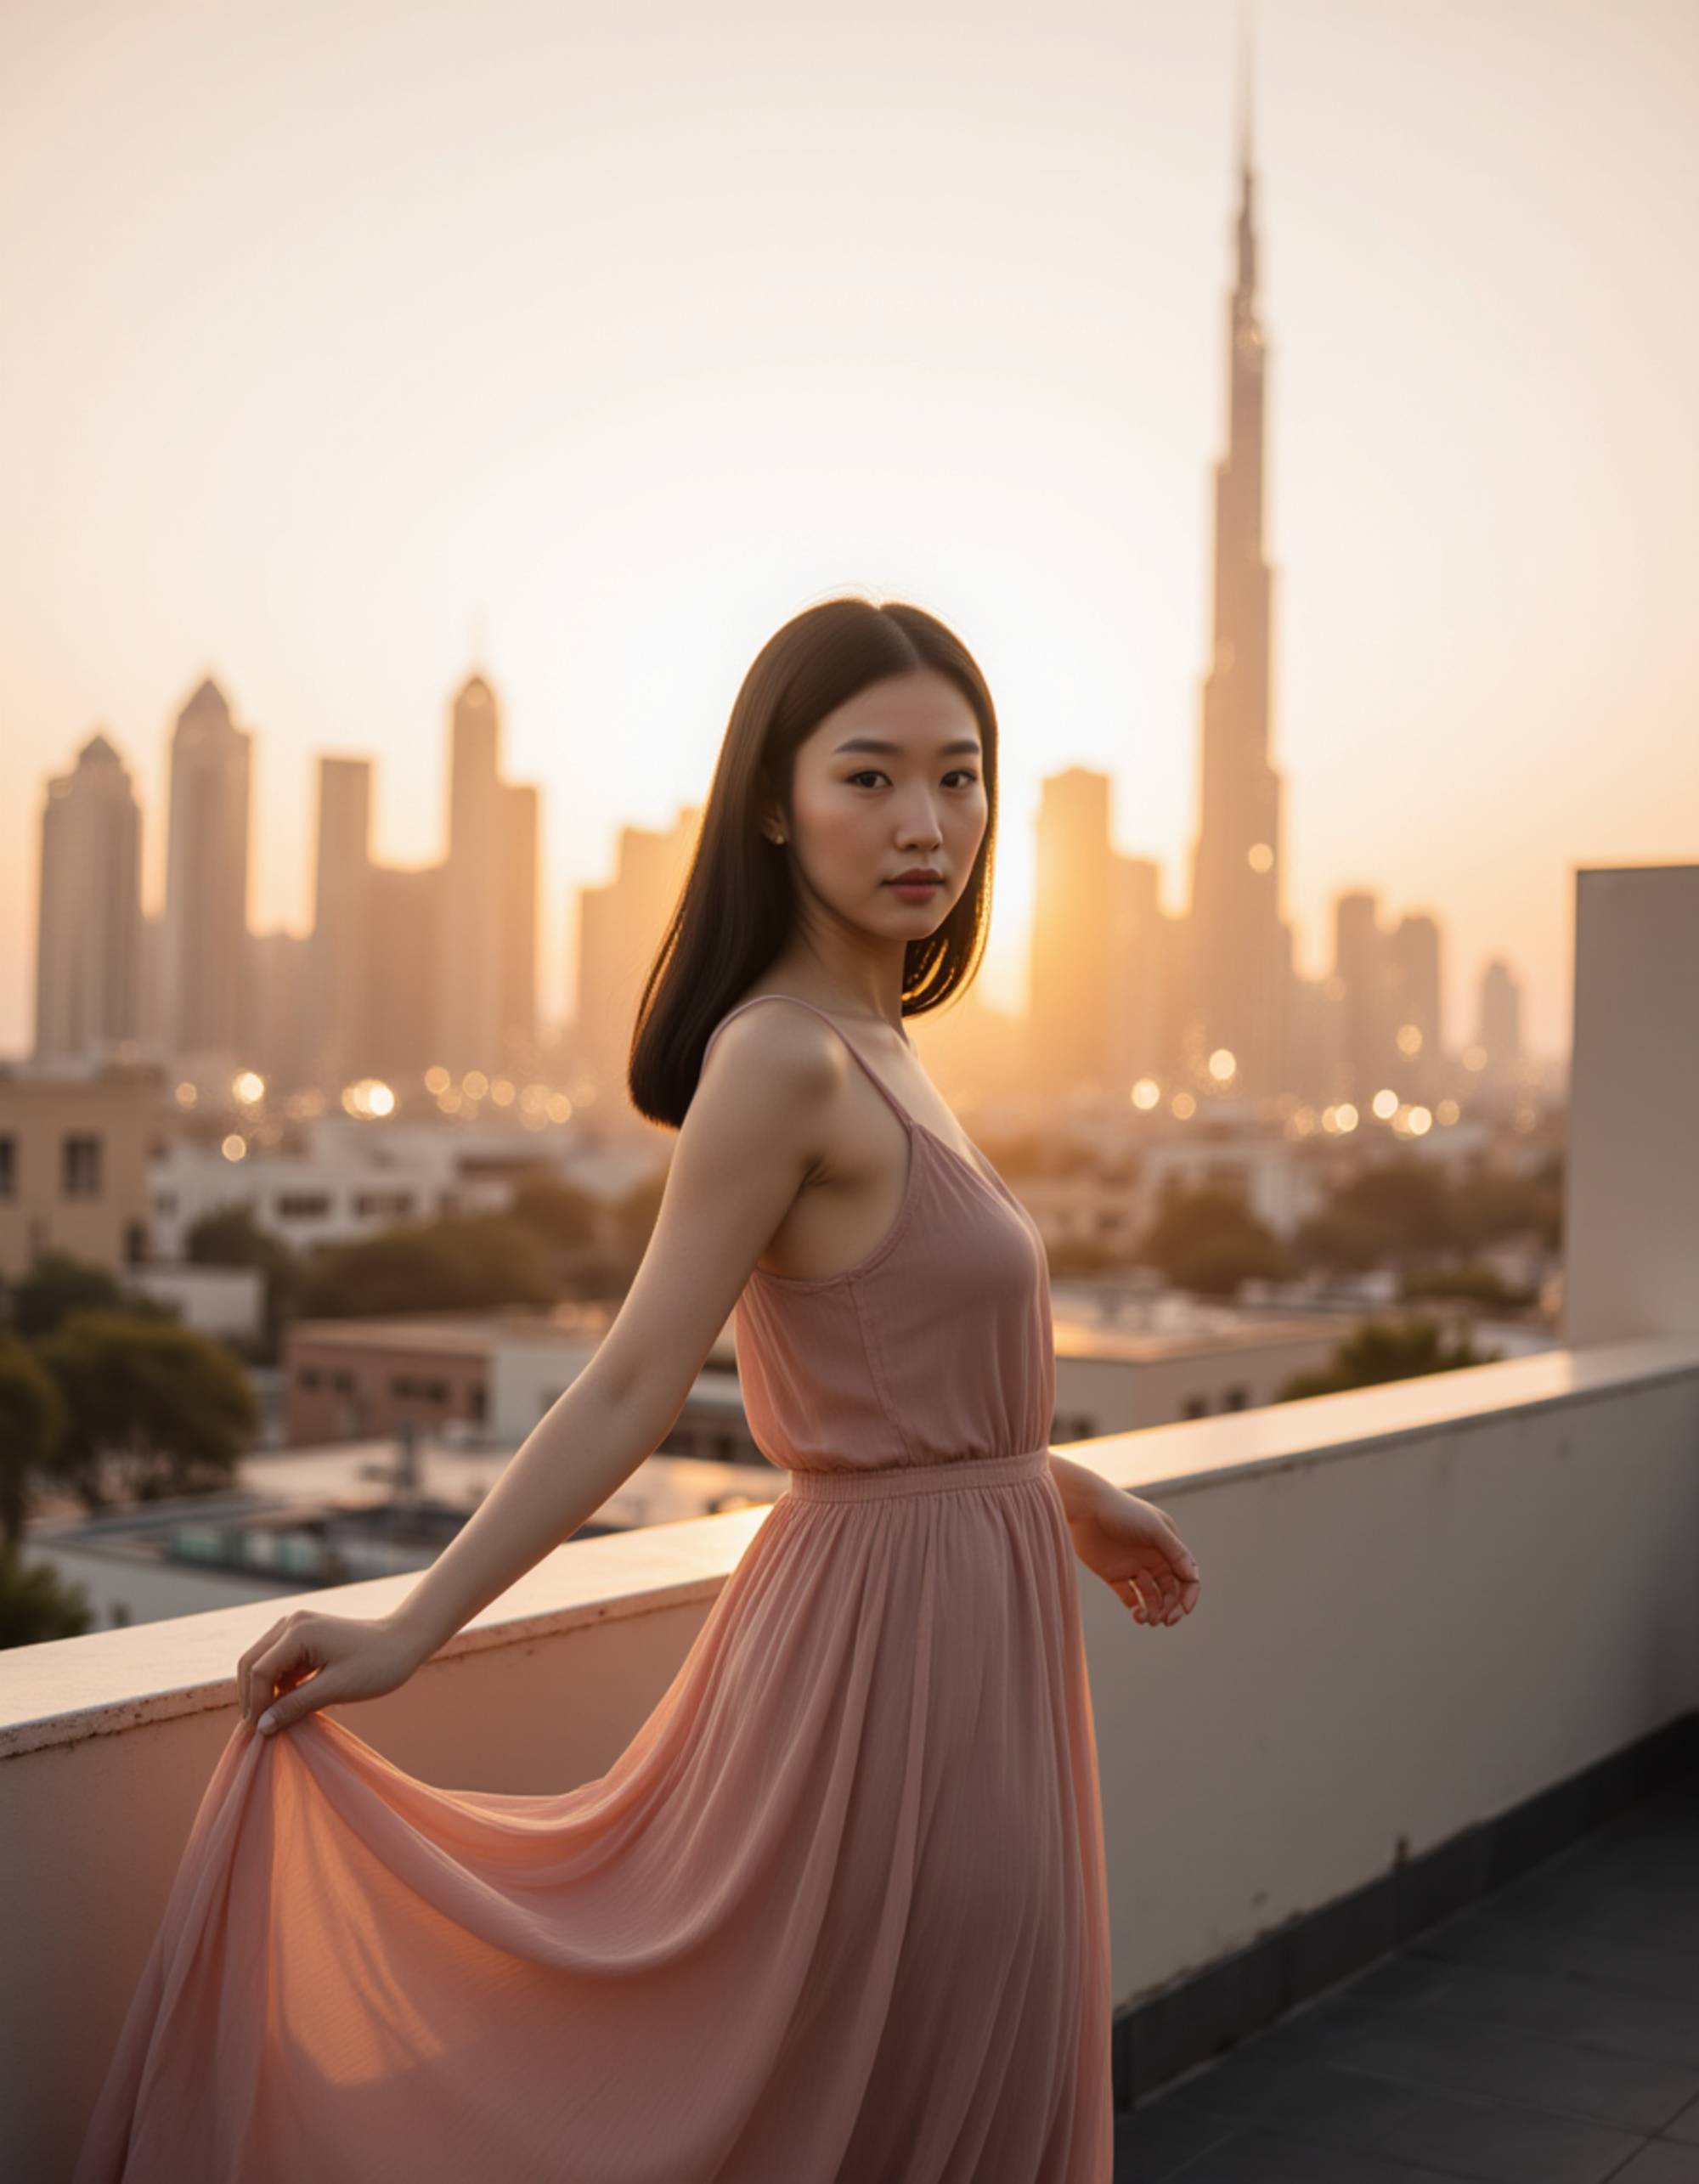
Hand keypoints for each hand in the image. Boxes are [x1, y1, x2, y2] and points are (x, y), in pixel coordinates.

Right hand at [236, 1608, 424, 1736]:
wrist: (406, 1641)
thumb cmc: (377, 1664)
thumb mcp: (335, 1689)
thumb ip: (295, 1705)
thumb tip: (262, 1726)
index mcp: (298, 1631)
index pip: (260, 1671)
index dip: (256, 1704)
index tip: (260, 1732)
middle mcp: (292, 1623)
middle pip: (252, 1662)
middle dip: (252, 1696)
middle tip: (260, 1729)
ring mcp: (297, 1627)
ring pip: (262, 1661)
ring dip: (262, 1690)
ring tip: (271, 1720)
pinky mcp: (305, 1636)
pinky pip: (278, 1661)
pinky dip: (277, 1683)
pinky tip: (286, 1705)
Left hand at [1066, 1484, 1201, 1629]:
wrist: (1085, 1508)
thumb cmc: (1122, 1511)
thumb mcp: (1153, 1528)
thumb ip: (1174, 1552)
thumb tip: (1193, 1577)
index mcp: (1168, 1547)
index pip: (1187, 1577)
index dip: (1189, 1596)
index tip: (1184, 1611)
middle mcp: (1154, 1559)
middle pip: (1171, 1592)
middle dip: (1171, 1608)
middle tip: (1163, 1620)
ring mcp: (1136, 1568)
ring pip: (1153, 1599)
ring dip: (1154, 1611)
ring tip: (1145, 1617)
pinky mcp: (1116, 1576)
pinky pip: (1131, 1600)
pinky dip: (1136, 1610)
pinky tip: (1135, 1613)